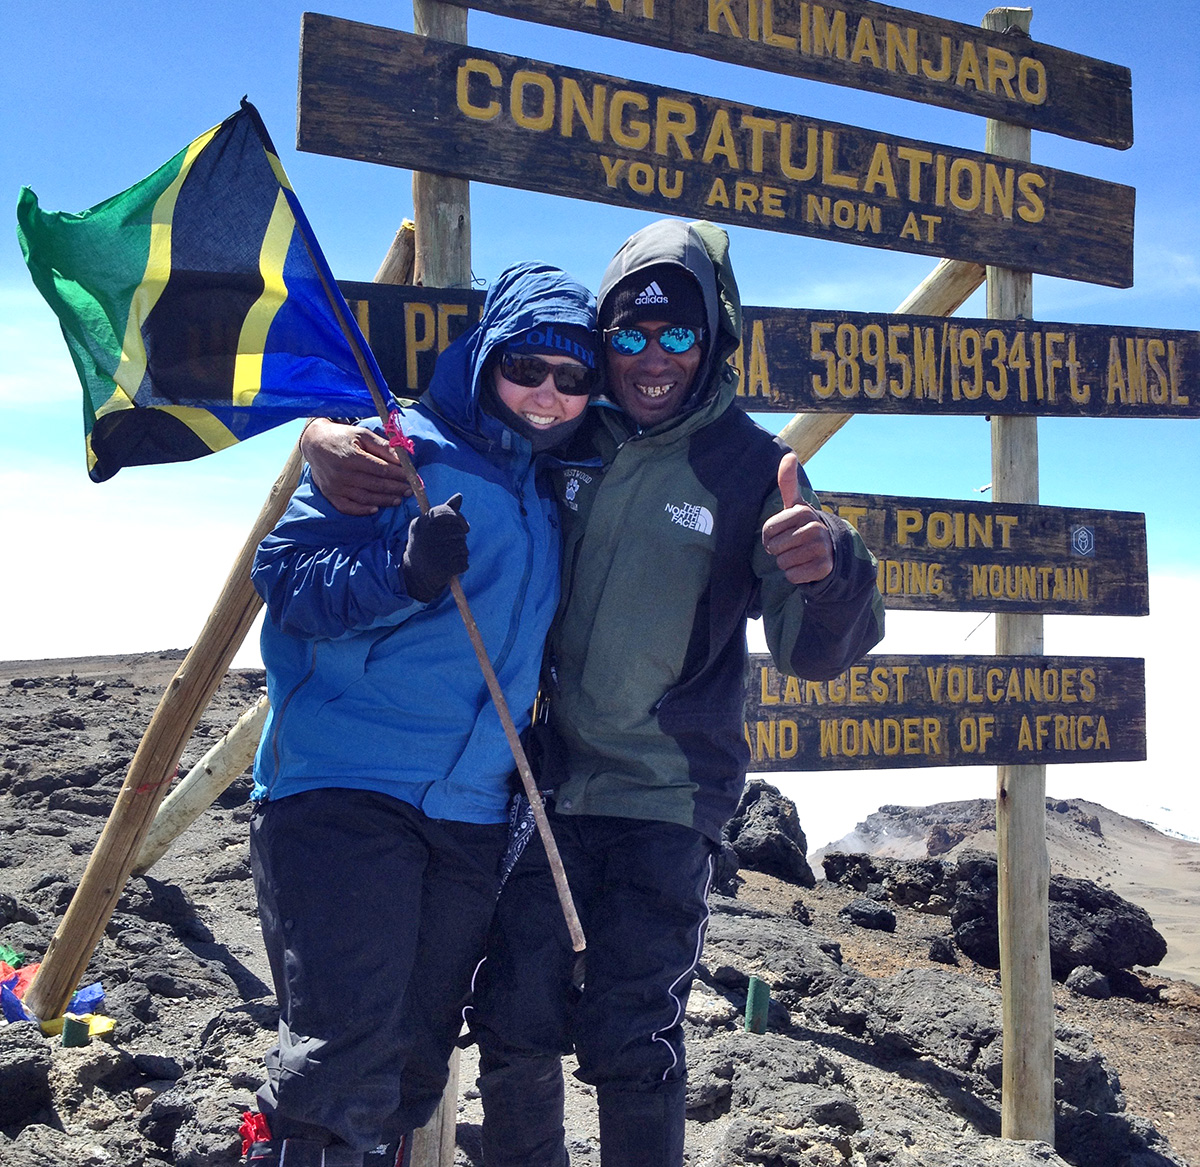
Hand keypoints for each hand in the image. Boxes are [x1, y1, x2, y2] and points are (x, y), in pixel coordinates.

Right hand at [302, 419, 413, 515]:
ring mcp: (336, 486)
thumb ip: (382, 445)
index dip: (399, 474)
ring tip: (398, 500)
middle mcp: (343, 474)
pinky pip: (347, 508)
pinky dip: (362, 510)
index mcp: (352, 457)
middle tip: (410, 491)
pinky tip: (375, 509)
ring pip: (365, 497)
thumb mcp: (362, 434)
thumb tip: (402, 457)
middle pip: (376, 485)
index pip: (382, 469)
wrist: (314, 443)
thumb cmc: (341, 437)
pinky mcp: (330, 494)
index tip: (412, 477)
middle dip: (395, 488)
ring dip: (384, 500)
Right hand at [402, 494, 470, 601]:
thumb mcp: (429, 526)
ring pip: (462, 547)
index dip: (459, 519)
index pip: (447, 513)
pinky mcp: (443, 567)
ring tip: (446, 557)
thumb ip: (444, 511)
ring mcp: (435, 552)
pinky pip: (464, 562)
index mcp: (421, 523)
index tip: (463, 527)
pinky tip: (449, 567)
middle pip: (458, 530)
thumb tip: (459, 496)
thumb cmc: (425, 546)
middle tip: (448, 546)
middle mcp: (426, 536)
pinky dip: (461, 565)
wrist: (414, 576)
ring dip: (460, 552)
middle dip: (459, 538)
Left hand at [761, 452, 833, 584]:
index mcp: (803, 512)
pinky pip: (793, 576)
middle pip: (774, 547)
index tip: (782, 533)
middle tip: (792, 546)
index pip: (768, 530)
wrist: (830, 551)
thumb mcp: (796, 506)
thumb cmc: (804, 527)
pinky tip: (805, 566)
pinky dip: (795, 575)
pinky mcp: (823, 568)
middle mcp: (815, 528)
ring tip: (799, 555)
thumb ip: (789, 483)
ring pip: (783, 562)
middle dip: (778, 550)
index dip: (769, 536)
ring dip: (787, 563)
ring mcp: (821, 548)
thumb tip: (789, 455)